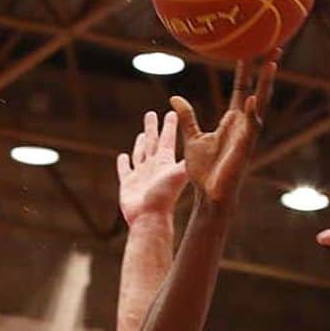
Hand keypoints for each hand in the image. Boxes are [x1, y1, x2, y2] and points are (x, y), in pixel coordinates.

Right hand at [117, 110, 187, 224]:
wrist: (150, 218)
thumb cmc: (165, 197)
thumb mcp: (179, 173)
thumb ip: (187, 157)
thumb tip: (206, 142)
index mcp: (165, 162)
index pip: (168, 139)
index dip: (170, 125)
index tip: (172, 112)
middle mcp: (154, 167)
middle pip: (153, 142)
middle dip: (153, 128)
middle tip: (152, 114)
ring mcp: (141, 175)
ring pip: (140, 154)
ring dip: (140, 143)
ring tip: (141, 134)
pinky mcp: (128, 184)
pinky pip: (125, 169)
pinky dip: (123, 163)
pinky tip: (123, 156)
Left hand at [170, 53, 278, 204]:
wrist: (208, 196)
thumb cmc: (203, 171)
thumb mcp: (191, 138)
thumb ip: (187, 117)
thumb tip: (174, 98)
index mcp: (232, 120)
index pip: (242, 87)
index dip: (246, 68)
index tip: (250, 47)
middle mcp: (243, 123)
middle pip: (257, 89)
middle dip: (265, 68)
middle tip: (274, 43)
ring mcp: (246, 135)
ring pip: (259, 103)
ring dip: (266, 84)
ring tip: (272, 62)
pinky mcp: (243, 148)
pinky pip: (250, 127)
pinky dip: (250, 113)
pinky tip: (251, 98)